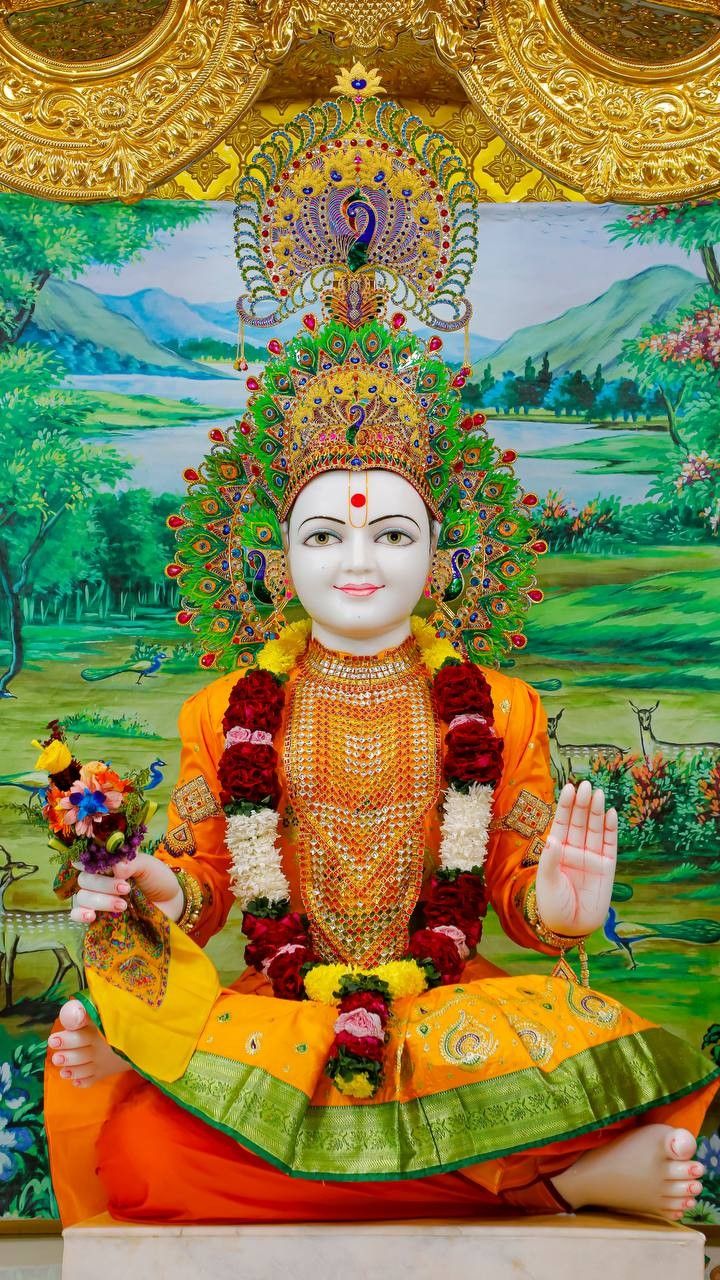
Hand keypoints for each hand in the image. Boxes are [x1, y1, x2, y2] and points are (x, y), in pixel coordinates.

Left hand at [47, 999, 131, 1087]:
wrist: (146, 1039)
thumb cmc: (123, 1021)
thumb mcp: (108, 1011)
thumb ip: (89, 1010)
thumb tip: (72, 1004)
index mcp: (100, 1031)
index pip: (81, 1035)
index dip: (67, 1037)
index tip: (53, 1040)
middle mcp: (101, 1048)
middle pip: (81, 1053)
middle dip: (67, 1057)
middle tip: (56, 1058)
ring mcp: (104, 1062)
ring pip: (85, 1069)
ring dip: (73, 1071)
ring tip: (63, 1071)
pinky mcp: (107, 1071)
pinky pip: (93, 1079)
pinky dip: (84, 1081)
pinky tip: (76, 1081)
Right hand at [70, 851, 183, 924]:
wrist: (171, 904)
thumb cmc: (157, 880)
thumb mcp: (148, 866)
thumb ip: (131, 863)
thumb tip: (116, 867)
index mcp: (108, 863)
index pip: (87, 859)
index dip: (87, 861)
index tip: (100, 865)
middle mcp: (99, 879)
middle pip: (85, 879)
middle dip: (103, 885)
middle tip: (125, 889)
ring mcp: (96, 898)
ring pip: (82, 897)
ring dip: (100, 901)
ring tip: (123, 905)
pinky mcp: (97, 916)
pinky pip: (77, 915)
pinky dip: (81, 914)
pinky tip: (91, 916)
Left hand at [535, 779, 616, 937]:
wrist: (570, 927)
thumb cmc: (553, 905)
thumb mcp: (546, 882)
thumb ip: (549, 860)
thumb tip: (553, 839)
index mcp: (558, 850)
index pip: (562, 822)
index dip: (565, 805)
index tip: (568, 788)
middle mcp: (575, 850)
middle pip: (579, 821)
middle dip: (582, 804)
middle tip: (585, 785)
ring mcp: (591, 858)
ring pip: (594, 829)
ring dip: (596, 812)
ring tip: (597, 793)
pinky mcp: (606, 868)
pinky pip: (609, 845)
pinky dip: (610, 830)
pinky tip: (610, 814)